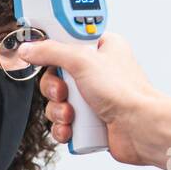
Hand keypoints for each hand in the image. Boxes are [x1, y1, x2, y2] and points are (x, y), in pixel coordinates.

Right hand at [19, 33, 170, 169]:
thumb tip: (29, 49)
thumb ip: (51, 51)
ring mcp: (93, 97)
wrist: (141, 129)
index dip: (52, 48)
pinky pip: (63, 122)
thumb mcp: (83, 61)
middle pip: (55, 74)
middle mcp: (96, 72)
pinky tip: (71, 128)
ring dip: (58, 110)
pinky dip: (62, 127)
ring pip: (57, 101)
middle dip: (54, 88)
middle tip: (63, 92)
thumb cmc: (126, 92)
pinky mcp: (89, 120)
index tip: (40, 51)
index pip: (66, 41)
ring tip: (71, 114)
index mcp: (101, 49)